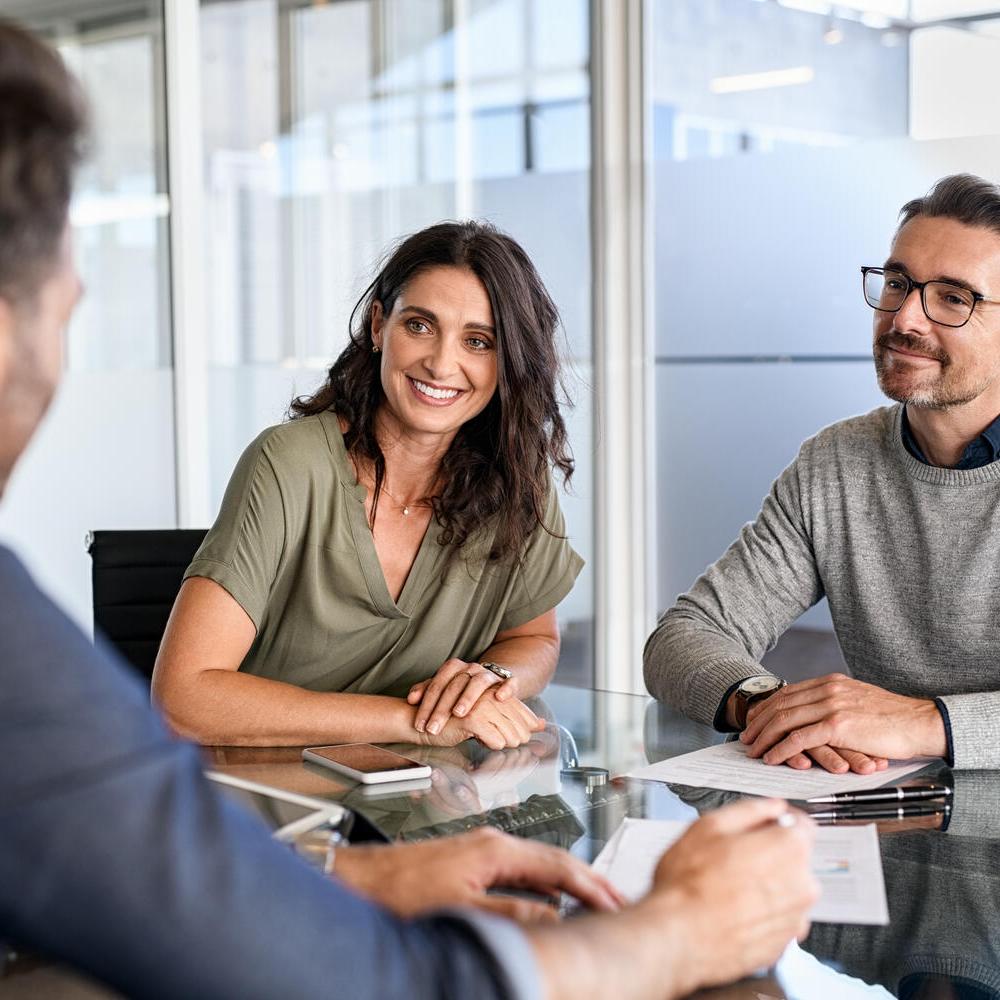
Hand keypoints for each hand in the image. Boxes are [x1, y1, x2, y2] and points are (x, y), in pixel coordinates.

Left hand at [332, 827, 625, 921]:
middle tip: (618, 901)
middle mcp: (492, 842)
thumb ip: (511, 912)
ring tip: (594, 901)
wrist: (360, 878)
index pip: (557, 865)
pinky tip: (550, 900)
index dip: (590, 885)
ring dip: (568, 884)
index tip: (615, 902)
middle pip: (554, 860)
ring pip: (539, 864)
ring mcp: (482, 848)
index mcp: (495, 850)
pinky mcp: (472, 859)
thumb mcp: (461, 908)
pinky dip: (545, 884)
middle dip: (588, 880)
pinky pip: (521, 870)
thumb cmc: (400, 890)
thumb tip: (553, 916)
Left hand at [408, 658, 517, 735]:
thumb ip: (426, 691)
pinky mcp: (507, 681)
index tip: (420, 725)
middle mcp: (471, 668)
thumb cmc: (463, 689)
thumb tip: (412, 699)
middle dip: (442, 709)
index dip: (427, 705)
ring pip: (479, 682)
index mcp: (454, 668)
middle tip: (433, 728)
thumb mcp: (443, 689)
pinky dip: (505, 688)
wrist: (491, 681)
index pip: (437, 684)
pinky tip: (499, 698)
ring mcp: (489, 674)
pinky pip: (509, 682)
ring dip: (468, 698)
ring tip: (459, 713)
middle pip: (454, 685)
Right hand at [415, 688, 543, 749]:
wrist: (419, 720)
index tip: (534, 731)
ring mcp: (480, 704)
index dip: (527, 722)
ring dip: (506, 742)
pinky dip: (493, 745)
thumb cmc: (450, 719)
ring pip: (509, 732)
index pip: (519, 707)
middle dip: (519, 736)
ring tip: (499, 745)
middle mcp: (487, 694)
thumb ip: (511, 717)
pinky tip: (484, 743)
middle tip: (518, 744)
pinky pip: (494, 739)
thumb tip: (542, 724)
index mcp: (490, 690)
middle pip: (517, 721)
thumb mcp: (483, 716)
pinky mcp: (471, 718)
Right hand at [646, 799, 818, 993]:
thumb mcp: (710, 826)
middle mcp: (801, 885)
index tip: (766, 824)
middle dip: (770, 854)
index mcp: (788, 849)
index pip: (803, 825)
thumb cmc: (689, 884)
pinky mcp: (783, 945)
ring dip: (766, 885)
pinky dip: (761, 912)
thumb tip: (770, 807)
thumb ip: (749, 810)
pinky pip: (778, 918)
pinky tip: (732, 909)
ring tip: (728, 887)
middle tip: (734, 857)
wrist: (679, 936)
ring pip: (786, 890)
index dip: (780, 821)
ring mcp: (794, 919)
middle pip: (794, 859)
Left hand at [740, 673, 946, 769]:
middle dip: (759, 722)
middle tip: (746, 737)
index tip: (755, 720)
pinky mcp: (838, 725)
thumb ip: (835, 704)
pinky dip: (781, 749)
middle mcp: (827, 689)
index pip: (788, 693)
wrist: (921, 722)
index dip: (767, 707)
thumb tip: (815, 717)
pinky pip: (799, 738)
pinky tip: (773, 758)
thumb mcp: (858, 702)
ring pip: (785, 720)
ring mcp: (831, 706)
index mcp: (831, 682)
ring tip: (753, 750)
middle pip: (780, 704)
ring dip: (765, 737)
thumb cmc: (894, 719)